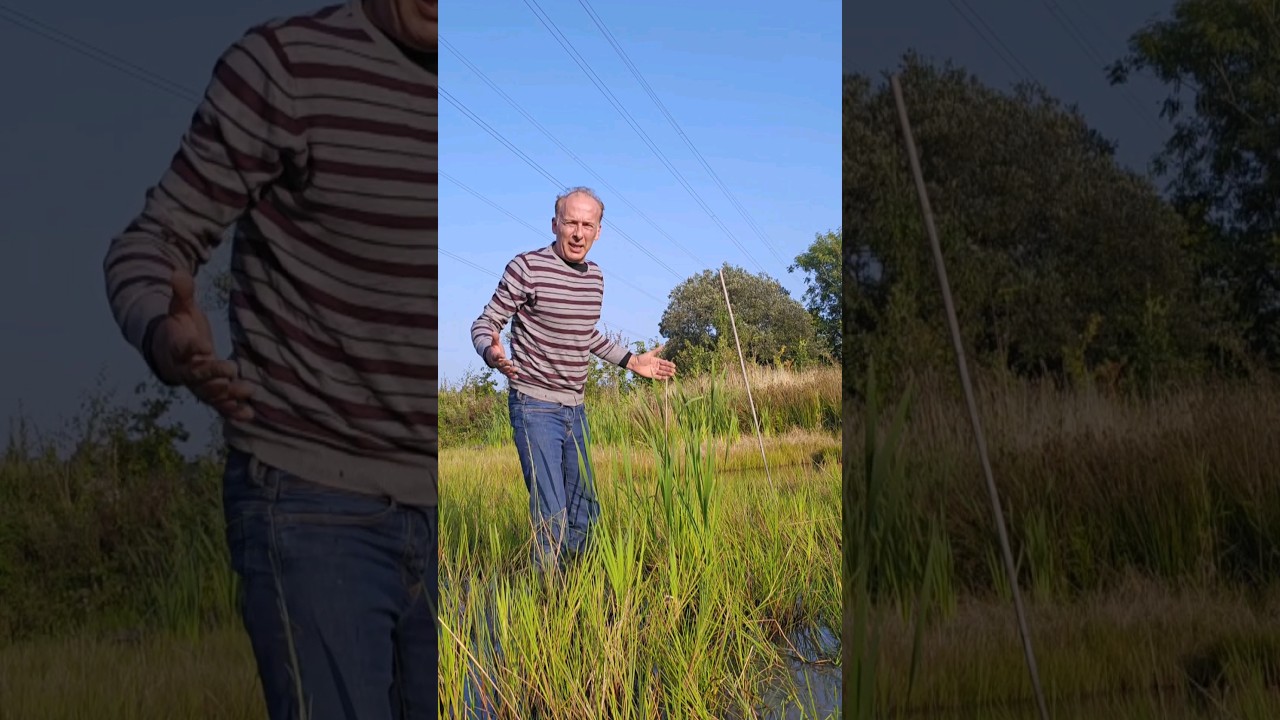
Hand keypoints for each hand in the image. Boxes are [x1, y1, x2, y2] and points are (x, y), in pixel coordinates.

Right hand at [149, 271, 253, 420]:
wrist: (171, 352)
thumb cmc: (180, 326)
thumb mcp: (180, 308)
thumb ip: (182, 293)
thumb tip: (177, 271)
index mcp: (176, 346)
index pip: (181, 348)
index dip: (190, 347)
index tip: (202, 344)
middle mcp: (184, 369)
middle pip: (195, 374)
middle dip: (212, 373)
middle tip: (230, 369)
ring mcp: (197, 384)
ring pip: (209, 393)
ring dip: (227, 395)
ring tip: (246, 391)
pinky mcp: (209, 393)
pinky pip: (219, 405)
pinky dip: (233, 411)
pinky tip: (250, 414)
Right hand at [483, 330, 517, 379]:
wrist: (491, 357)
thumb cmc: (494, 349)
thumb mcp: (494, 343)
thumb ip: (495, 338)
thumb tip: (494, 332)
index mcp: (493, 355)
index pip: (495, 356)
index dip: (498, 356)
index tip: (502, 355)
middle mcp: (496, 362)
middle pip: (499, 364)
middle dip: (504, 364)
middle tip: (510, 363)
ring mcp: (499, 367)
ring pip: (503, 370)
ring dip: (509, 370)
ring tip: (515, 369)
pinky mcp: (503, 370)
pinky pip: (507, 374)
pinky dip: (511, 376)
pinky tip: (516, 376)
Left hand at [628, 345, 675, 380]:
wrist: (635, 363)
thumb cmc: (642, 357)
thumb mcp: (650, 353)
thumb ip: (657, 350)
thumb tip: (663, 345)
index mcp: (657, 360)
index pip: (664, 363)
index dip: (669, 364)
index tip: (674, 365)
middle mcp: (656, 366)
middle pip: (664, 368)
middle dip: (669, 370)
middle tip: (674, 371)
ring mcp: (654, 371)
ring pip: (662, 373)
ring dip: (667, 373)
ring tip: (672, 374)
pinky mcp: (651, 375)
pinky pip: (658, 377)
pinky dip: (662, 378)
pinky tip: (666, 378)